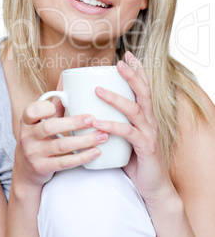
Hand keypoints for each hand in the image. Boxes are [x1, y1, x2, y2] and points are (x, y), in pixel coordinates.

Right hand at [13, 75, 107, 189]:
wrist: (25, 171)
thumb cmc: (39, 137)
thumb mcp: (41, 120)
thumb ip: (55, 103)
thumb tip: (66, 78)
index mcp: (27, 120)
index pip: (32, 110)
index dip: (45, 108)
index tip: (63, 103)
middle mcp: (27, 136)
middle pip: (50, 127)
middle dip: (74, 123)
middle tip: (93, 119)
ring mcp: (34, 154)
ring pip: (61, 146)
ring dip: (84, 141)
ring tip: (103, 136)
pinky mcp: (42, 168)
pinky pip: (65, 163)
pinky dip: (82, 157)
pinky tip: (96, 152)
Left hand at [93, 52, 174, 204]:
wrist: (152, 187)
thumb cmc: (134, 159)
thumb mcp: (123, 137)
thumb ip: (112, 123)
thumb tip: (88, 111)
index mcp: (145, 115)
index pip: (143, 88)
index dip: (138, 70)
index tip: (128, 54)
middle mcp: (150, 121)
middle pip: (143, 92)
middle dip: (131, 75)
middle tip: (119, 62)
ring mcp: (149, 133)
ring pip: (134, 109)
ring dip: (115, 98)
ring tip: (97, 90)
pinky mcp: (145, 147)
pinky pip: (127, 133)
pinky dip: (111, 126)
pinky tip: (96, 122)